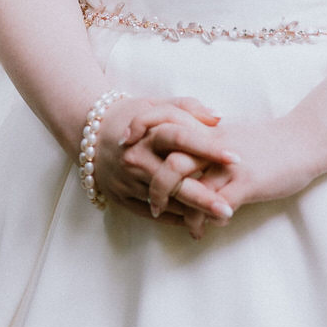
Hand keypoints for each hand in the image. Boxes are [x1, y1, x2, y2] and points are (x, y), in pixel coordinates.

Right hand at [94, 97, 237, 231]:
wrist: (91, 133)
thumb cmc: (132, 116)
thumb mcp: (157, 105)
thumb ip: (188, 108)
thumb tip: (218, 118)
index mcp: (148, 132)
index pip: (181, 138)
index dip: (209, 148)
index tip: (236, 158)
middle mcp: (136, 158)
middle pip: (173, 180)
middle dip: (202, 196)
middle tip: (229, 209)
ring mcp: (127, 180)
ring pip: (164, 201)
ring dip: (191, 212)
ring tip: (219, 219)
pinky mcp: (120, 198)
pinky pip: (150, 213)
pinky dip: (174, 218)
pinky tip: (195, 221)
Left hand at [122, 110, 317, 231]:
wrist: (303, 141)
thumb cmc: (268, 142)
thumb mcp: (231, 136)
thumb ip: (205, 143)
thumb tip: (184, 156)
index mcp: (208, 130)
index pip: (165, 123)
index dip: (142, 129)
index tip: (127, 144)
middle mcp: (213, 145)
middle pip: (170, 158)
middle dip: (154, 182)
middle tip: (150, 203)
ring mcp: (228, 164)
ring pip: (188, 182)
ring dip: (175, 204)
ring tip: (172, 220)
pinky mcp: (246, 182)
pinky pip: (216, 203)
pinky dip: (203, 219)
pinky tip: (203, 230)